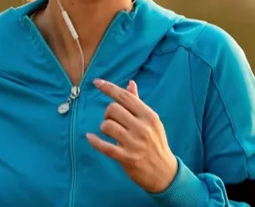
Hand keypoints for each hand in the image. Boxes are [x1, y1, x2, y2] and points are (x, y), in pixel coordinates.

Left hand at [87, 79, 177, 193]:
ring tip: (109, 132)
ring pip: (107, 125)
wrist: (164, 172)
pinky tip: (90, 137)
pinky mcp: (127, 158)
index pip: (125, 97)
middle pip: (113, 109)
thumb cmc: (156, 143)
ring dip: (104, 127)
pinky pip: (104, 146)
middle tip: (112, 120)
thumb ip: (138, 103)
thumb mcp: (151, 121)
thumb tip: (130, 84)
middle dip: (108, 113)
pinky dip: (95, 141)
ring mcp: (134, 143)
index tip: (96, 82)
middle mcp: (142, 127)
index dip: (109, 88)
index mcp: (149, 116)